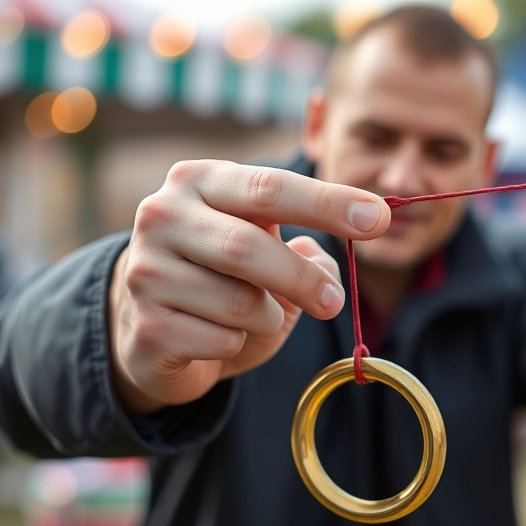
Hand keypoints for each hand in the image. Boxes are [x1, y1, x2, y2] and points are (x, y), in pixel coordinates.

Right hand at [109, 160, 390, 413]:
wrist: (155, 330)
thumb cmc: (224, 279)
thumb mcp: (267, 251)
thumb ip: (305, 252)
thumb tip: (328, 270)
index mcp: (198, 181)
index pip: (270, 187)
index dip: (328, 204)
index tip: (379, 218)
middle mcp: (161, 216)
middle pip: (249, 248)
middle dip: (304, 280)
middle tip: (334, 303)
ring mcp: (145, 272)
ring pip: (240, 304)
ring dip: (267, 318)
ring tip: (253, 316)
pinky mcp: (145, 327)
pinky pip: (222, 340)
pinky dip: (238, 344)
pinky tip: (216, 336)